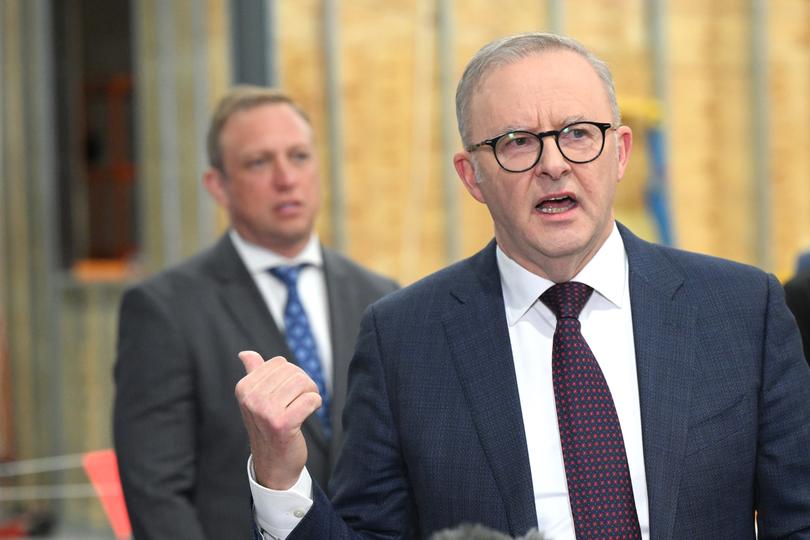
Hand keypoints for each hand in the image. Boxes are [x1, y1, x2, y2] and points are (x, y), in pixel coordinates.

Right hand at [235, 351, 321, 489]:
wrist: (273, 464)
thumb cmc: (269, 428)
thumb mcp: (257, 400)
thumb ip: (253, 374)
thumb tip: (245, 353)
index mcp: (244, 388)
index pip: (279, 363)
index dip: (291, 375)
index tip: (289, 392)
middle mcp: (251, 398)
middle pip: (293, 372)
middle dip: (304, 384)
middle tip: (301, 401)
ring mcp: (265, 411)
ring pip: (303, 383)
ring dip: (311, 393)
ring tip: (305, 407)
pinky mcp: (282, 424)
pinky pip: (310, 400)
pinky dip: (316, 403)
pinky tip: (310, 412)